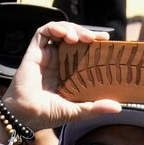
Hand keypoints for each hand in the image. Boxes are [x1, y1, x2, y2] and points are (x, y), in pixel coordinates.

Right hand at [0, 21, 122, 131]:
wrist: (24, 116)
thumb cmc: (46, 115)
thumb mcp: (76, 111)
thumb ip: (95, 108)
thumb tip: (119, 108)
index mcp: (68, 72)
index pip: (83, 51)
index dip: (95, 43)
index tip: (107, 42)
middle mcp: (57, 61)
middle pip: (74, 38)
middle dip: (87, 33)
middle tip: (99, 37)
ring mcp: (45, 55)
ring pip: (60, 31)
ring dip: (73, 29)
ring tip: (83, 38)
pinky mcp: (34, 51)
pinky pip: (43, 31)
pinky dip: (56, 27)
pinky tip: (66, 34)